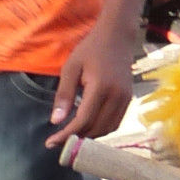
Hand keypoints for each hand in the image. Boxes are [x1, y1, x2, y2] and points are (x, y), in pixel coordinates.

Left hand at [45, 19, 136, 143]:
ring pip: (108, 128)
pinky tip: (89, 126)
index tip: (50, 143)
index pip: (83, 120)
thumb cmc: (90, 50)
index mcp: (100, 87)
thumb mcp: (70, 68)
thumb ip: (63, 95)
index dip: (66, 135)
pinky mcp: (129, 98)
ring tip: (73, 134)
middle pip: (96, 128)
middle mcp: (117, 96)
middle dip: (77, 138)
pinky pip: (116, 121)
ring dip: (90, 135)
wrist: (117, 37)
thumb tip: (56, 122)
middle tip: (60, 140)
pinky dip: (102, 128)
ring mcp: (126, 98)